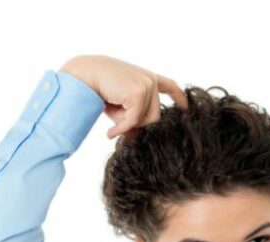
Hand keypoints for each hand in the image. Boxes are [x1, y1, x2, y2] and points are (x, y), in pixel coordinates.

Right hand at [59, 54, 187, 139]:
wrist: (83, 75)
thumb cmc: (98, 87)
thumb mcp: (119, 106)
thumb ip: (132, 120)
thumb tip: (137, 138)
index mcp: (146, 77)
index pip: (169, 86)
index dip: (179, 97)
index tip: (185, 107)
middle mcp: (150, 79)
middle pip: (155, 117)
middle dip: (136, 124)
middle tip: (117, 126)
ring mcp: (147, 84)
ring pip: (147, 121)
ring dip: (128, 124)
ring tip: (111, 118)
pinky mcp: (139, 92)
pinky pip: (135, 121)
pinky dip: (121, 129)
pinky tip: (110, 132)